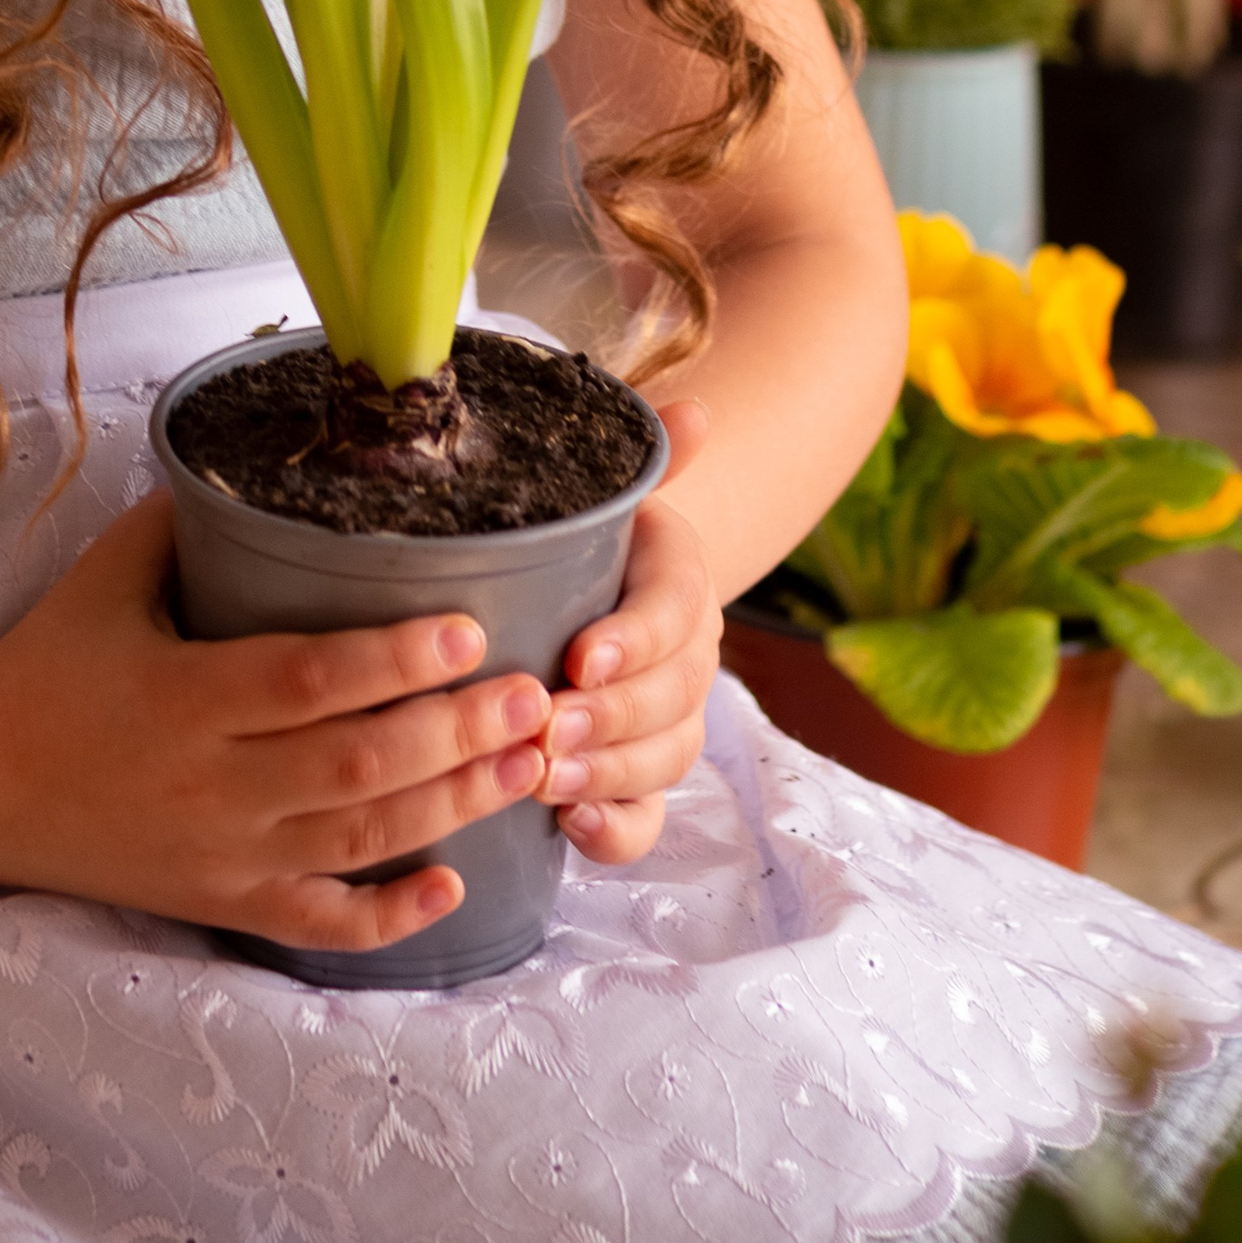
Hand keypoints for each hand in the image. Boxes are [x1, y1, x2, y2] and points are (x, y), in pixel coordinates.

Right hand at [0, 493, 555, 952]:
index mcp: (184, 697)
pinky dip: (387, 915)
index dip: (391, 661)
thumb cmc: (43, 665)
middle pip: (353, 766)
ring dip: (451, 806)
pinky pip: (317, 922)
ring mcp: (221, 855)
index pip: (305, 682)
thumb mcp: (106, 580)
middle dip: (454, 734)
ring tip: (529, 764)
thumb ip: (183, 522)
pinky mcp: (221, 903)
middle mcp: (211, 786)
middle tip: (535, 696)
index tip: (470, 629)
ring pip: (355, 839)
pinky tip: (453, 887)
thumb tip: (261, 458)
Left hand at [538, 400, 719, 864]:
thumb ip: (646, 456)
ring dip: (608, 772)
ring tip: (546, 777)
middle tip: (547, 727)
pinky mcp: (640, 780)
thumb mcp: (603, 495)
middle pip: (673, 699)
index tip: (578, 655)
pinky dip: (617, 830)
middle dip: (611, 718)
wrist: (590, 592)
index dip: (633, 640)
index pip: (674, 612)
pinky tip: (573, 828)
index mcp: (678, 582)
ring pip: (664, 759)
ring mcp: (670, 724)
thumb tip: (695, 412)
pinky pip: (647, 817)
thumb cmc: (582, 539)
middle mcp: (689, 658)